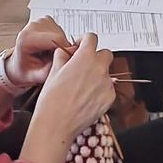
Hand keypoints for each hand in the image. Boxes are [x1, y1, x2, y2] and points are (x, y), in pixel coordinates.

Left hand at [5, 16, 72, 89]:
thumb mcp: (34, 77)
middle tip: (51, 59)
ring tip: (48, 54)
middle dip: (61, 49)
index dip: (64, 51)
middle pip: (60, 35)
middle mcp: (32, 26)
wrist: (18, 63)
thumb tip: (64, 59)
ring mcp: (39, 21)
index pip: (57, 39)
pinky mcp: (45, 20)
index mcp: (27, 38)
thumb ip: (48, 71)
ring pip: (61, 33)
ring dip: (60, 45)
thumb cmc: (25, 70)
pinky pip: (60, 30)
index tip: (59, 61)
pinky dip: (58, 40)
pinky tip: (49, 47)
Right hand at [21, 35, 115, 162]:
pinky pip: (108, 88)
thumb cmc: (52, 100)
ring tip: (82, 86)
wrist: (56, 124)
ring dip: (98, 74)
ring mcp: (107, 83)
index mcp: (85, 57)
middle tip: (83, 65)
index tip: (80, 46)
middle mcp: (99, 68)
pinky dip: (100, 89)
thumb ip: (63, 56)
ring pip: (107, 72)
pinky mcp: (110, 98)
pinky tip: (86, 97)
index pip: (92, 38)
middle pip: (105, 53)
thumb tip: (67, 52)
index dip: (84, 40)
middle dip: (95, 57)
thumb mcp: (54, 71)